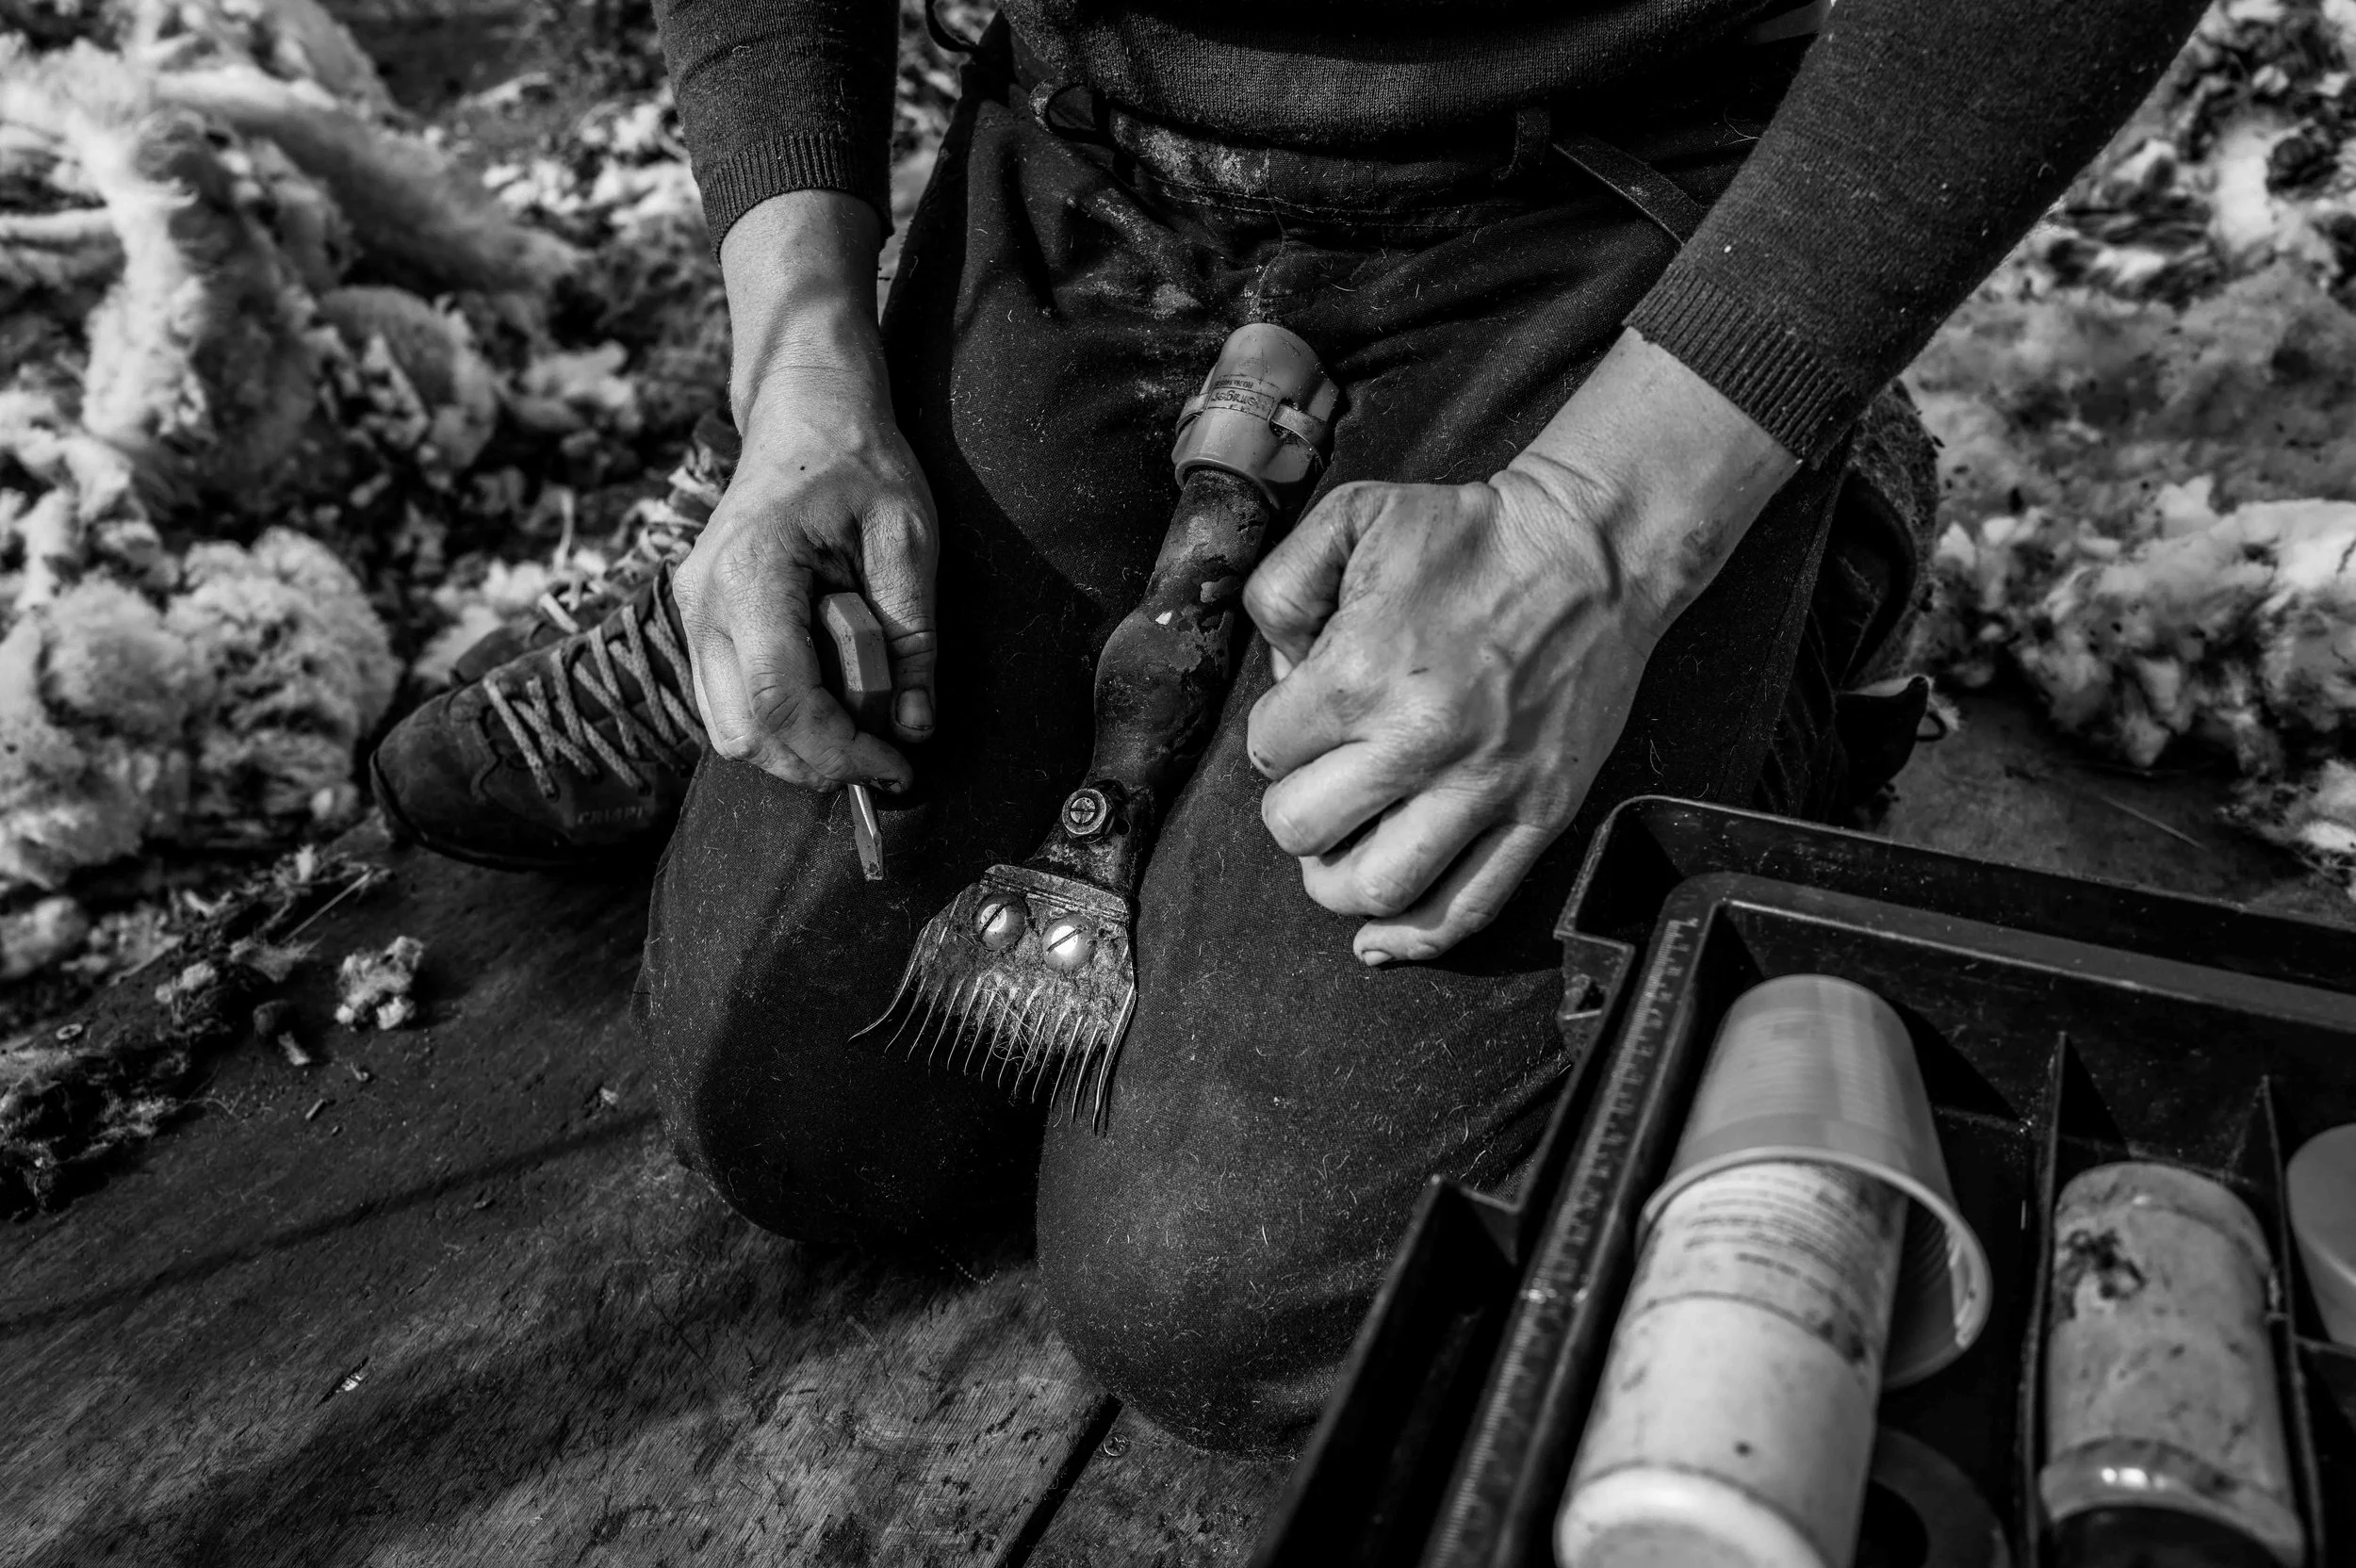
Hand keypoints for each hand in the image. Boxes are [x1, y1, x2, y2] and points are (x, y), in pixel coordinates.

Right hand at [675, 192, 936, 790]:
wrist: (803, 411)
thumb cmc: (858, 461)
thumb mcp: (908, 536)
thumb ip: (912, 635)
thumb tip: (913, 726)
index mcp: (752, 571)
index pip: (780, 699)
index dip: (840, 750)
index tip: (897, 764)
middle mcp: (704, 601)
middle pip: (744, 732)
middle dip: (819, 760)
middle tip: (884, 751)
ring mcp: (693, 615)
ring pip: (730, 729)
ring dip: (800, 745)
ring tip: (861, 713)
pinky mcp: (701, 624)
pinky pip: (731, 703)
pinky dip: (782, 719)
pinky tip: (832, 689)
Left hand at [1243, 331, 1797, 962]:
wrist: (1589, 554)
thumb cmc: (1469, 537)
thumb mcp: (1352, 517)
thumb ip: (1280, 585)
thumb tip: (1276, 674)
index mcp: (1362, 673)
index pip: (1267, 752)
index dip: (1276, 733)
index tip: (1307, 711)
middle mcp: (1420, 743)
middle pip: (1302, 828)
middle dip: (1295, 805)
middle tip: (1319, 778)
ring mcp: (1484, 788)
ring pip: (1375, 888)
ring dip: (1338, 881)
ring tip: (1341, 849)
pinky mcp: (1537, 816)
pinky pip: (1464, 909)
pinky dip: (1412, 939)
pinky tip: (1378, 938)